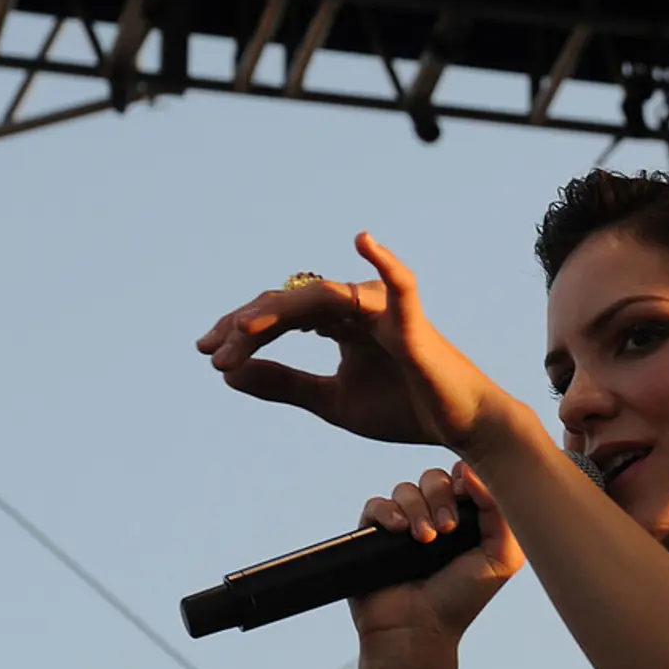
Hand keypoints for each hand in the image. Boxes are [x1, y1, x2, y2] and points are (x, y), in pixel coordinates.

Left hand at [196, 233, 517, 455]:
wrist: (459, 427)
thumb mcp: (331, 401)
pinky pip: (399, 284)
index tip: (209, 355)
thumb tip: (228, 373)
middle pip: (291, 303)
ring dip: (276, 315)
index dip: (242, 331)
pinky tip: (363, 241)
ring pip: (319, 298)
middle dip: (247, 325)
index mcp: (340, 323)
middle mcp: (357, 307)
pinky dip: (384, 261)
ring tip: (241, 333)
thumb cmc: (405, 409)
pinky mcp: (411, 320)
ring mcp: (383, 309)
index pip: (282, 317)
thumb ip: (284, 384)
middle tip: (213, 351)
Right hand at [349, 460, 523, 655]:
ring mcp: (403, 525)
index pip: (462, 477)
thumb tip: (472, 473)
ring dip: (417, 509)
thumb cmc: (462, 598)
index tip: (466, 496)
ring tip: (425, 540)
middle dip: (441, 497)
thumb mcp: (502, 557)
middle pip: (434, 477)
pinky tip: (400, 531)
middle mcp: (434, 517)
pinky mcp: (374, 535)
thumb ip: (501, 512)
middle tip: (447, 529)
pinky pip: (376, 504)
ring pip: (406, 489)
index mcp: (465, 518)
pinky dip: (388, 512)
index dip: (464, 479)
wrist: (419, 630)